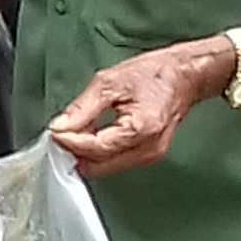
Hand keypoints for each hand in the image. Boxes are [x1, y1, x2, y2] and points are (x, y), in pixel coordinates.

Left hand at [48, 37, 235, 177]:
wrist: (185, 75)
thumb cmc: (154, 74)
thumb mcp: (109, 83)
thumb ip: (82, 108)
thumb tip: (60, 127)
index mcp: (141, 130)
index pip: (95, 148)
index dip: (70, 142)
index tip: (54, 132)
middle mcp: (149, 149)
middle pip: (99, 164)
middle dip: (76, 152)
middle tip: (61, 133)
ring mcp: (151, 155)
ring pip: (106, 167)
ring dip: (86, 154)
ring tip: (76, 131)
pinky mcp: (150, 155)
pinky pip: (116, 161)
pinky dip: (100, 152)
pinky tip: (92, 135)